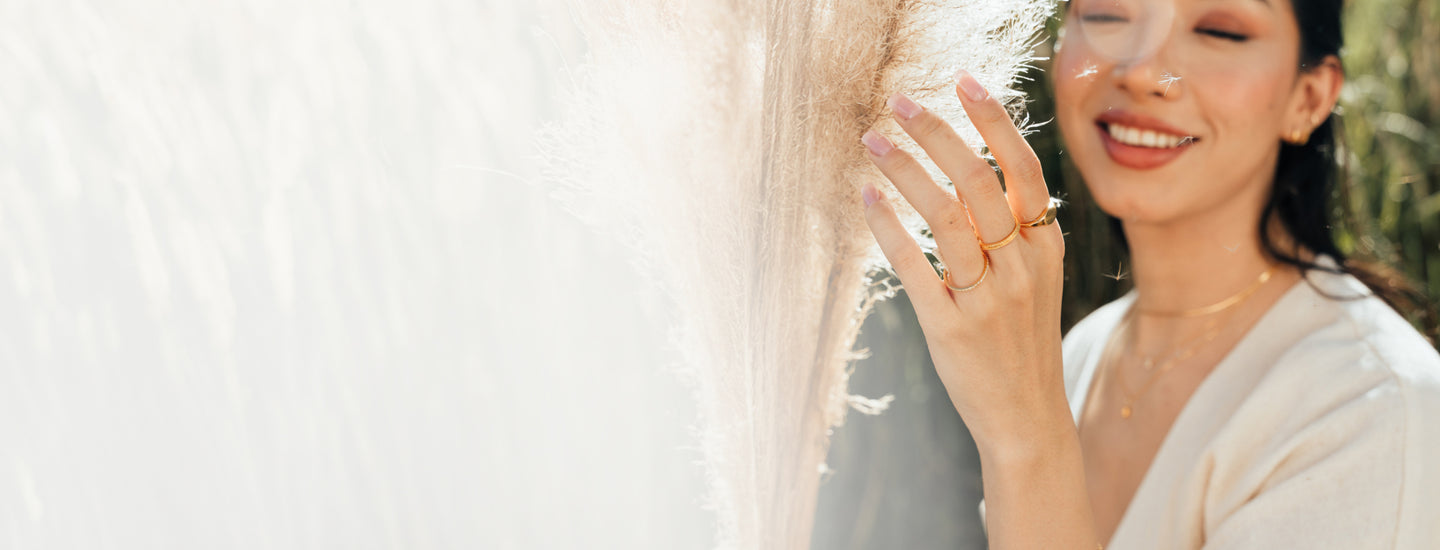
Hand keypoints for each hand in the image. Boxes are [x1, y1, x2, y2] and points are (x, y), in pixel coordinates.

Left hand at [859, 70, 1069, 454]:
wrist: (1027, 415)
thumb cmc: (1022, 337)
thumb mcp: (1036, 277)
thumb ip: (1012, 227)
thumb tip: (970, 165)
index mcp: (1046, 246)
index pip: (1022, 167)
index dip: (993, 120)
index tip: (961, 81)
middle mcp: (1021, 266)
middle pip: (977, 180)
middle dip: (935, 133)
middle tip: (897, 103)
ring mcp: (987, 298)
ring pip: (943, 215)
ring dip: (903, 170)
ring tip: (873, 143)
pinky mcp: (949, 327)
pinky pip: (913, 265)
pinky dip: (887, 226)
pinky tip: (867, 199)